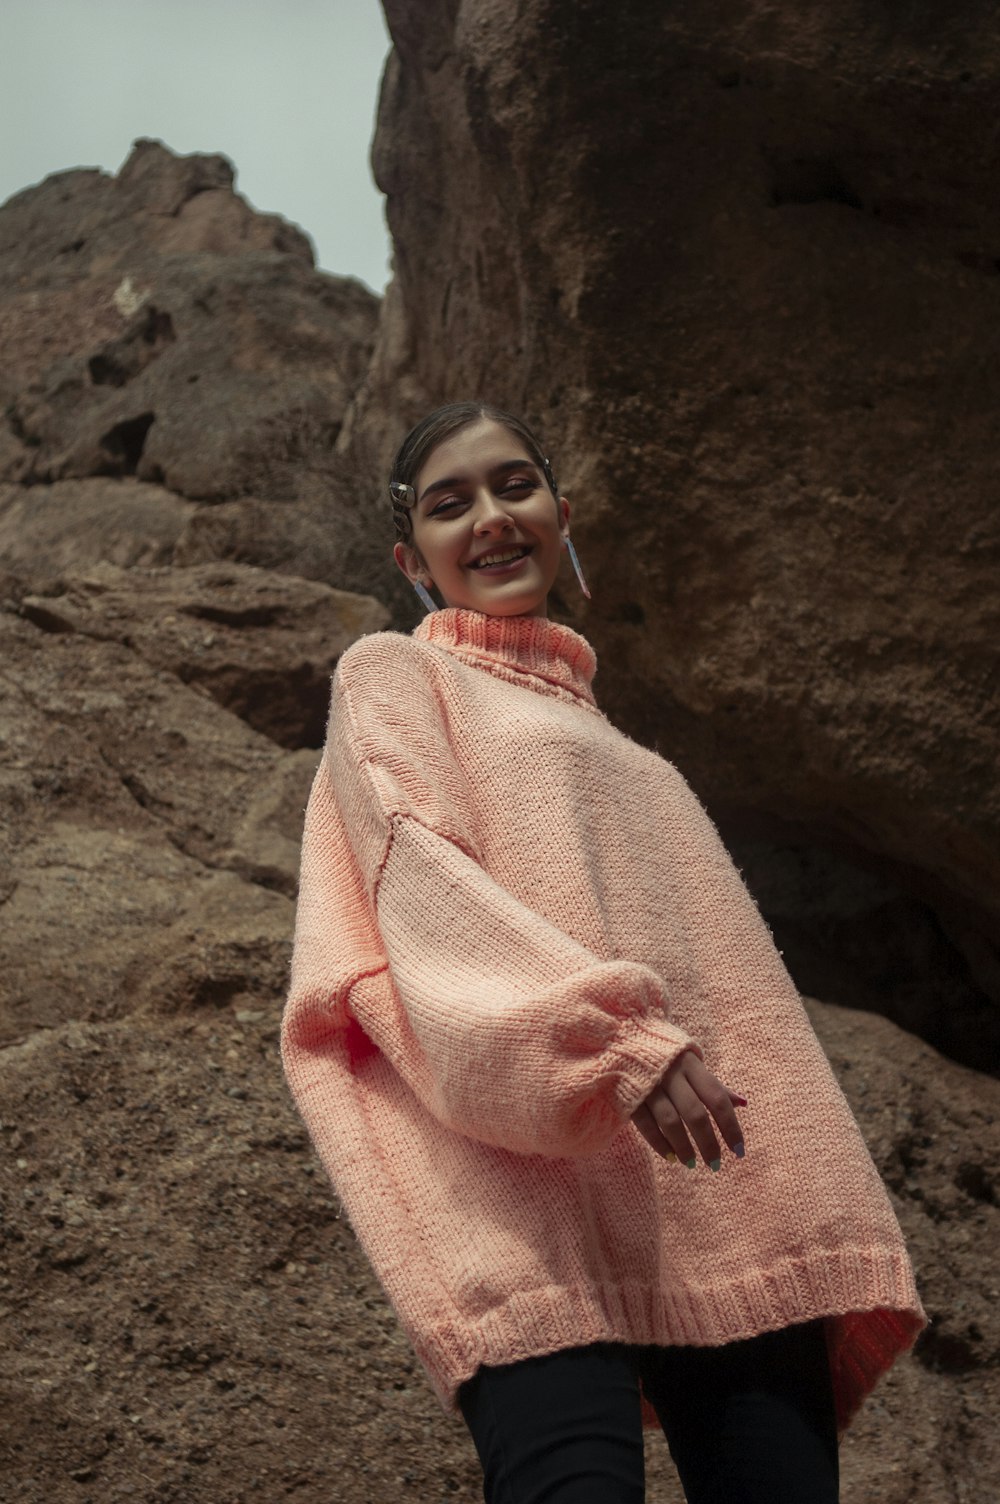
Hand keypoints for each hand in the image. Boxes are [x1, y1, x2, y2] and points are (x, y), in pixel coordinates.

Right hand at [630, 1050, 745, 1169]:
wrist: (622, 1038)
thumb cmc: (666, 1055)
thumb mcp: (691, 1062)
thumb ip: (714, 1084)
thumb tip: (743, 1103)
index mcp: (690, 1064)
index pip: (716, 1098)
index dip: (730, 1126)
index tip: (739, 1150)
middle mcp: (671, 1074)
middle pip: (694, 1113)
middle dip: (708, 1143)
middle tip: (715, 1164)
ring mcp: (649, 1086)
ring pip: (670, 1121)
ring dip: (683, 1146)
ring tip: (691, 1163)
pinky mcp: (630, 1096)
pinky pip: (646, 1125)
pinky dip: (659, 1143)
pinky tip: (670, 1156)